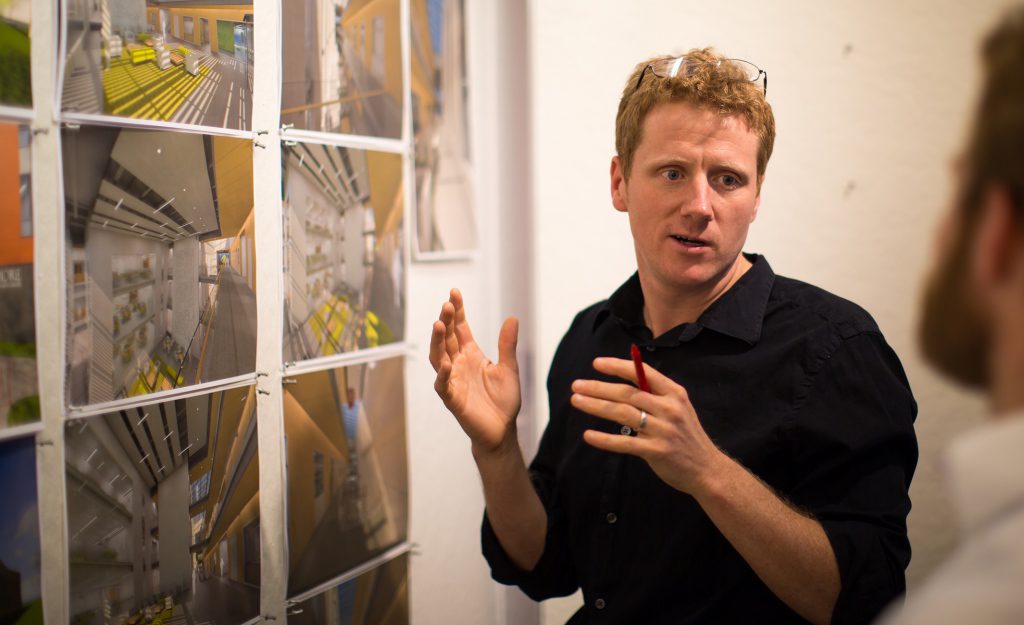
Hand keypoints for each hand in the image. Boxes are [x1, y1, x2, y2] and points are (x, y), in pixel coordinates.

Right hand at [430, 289, 521, 454]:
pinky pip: (443, 386)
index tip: (454, 293)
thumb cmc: (503, 401)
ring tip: (439, 324)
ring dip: (438, 342)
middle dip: (446, 320)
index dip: (457, 311)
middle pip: (448, 338)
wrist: (502, 430)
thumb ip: (507, 345)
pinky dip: (442, 375)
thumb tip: (512, 318)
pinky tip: (445, 364)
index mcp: (471, 355)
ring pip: (439, 357)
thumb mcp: (509, 369)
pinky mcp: (453, 400)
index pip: (460, 329)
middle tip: (447, 304)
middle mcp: (458, 364)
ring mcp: (453, 381)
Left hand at [570, 357, 727, 495]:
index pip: (642, 373)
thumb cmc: (686, 436)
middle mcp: (669, 408)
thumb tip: (626, 378)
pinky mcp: (657, 452)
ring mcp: (663, 430)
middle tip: (576, 385)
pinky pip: (625, 442)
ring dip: (596, 406)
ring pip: (622, 414)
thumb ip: (656, 394)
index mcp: (674, 393)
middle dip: (598, 387)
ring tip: (577, 401)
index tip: (596, 363)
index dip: (617, 366)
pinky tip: (588, 435)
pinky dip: (604, 439)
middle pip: (627, 393)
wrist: (708, 469)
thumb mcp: (679, 408)